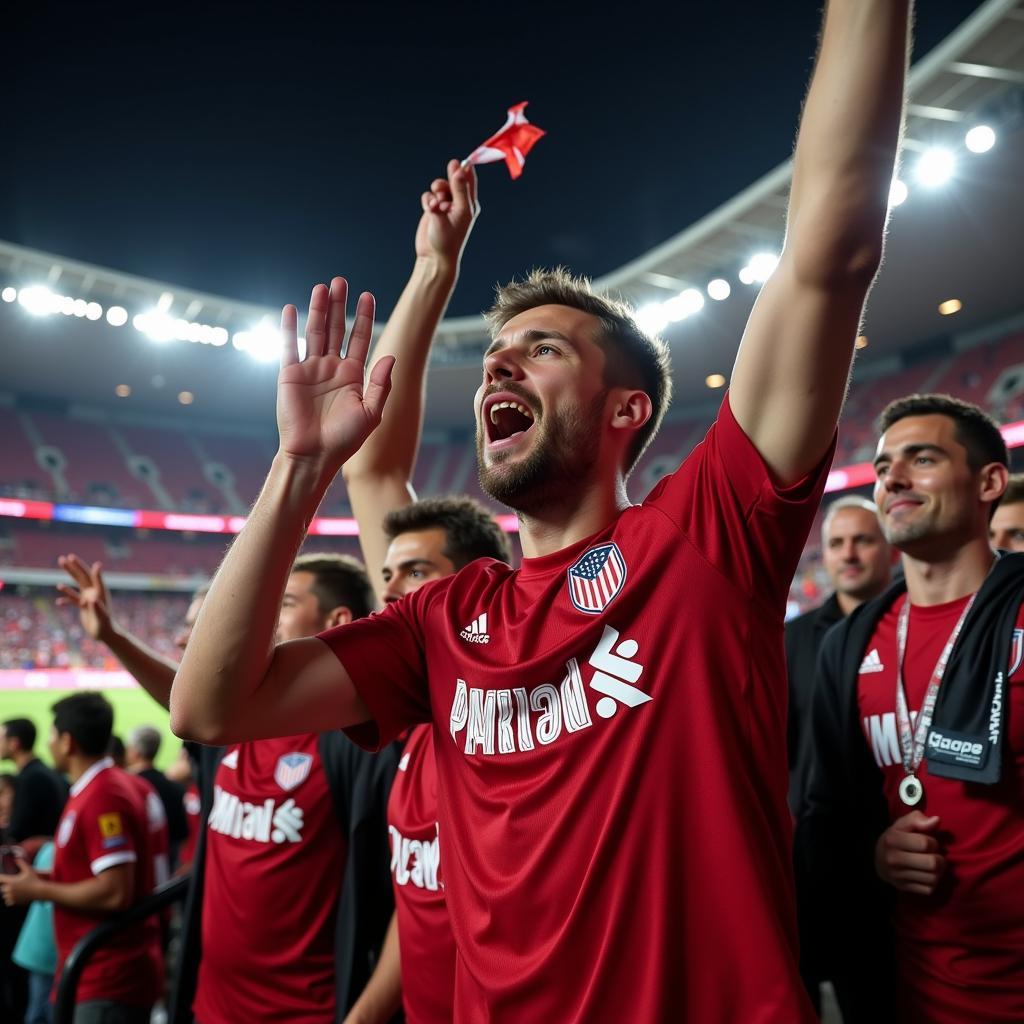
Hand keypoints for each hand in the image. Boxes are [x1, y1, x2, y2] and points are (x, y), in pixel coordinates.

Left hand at [1, 859, 40, 905]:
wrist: (39, 891)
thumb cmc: (34, 880)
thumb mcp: (28, 870)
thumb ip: (21, 863)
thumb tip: (17, 858)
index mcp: (11, 881)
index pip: (0, 878)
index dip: (1, 877)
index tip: (3, 877)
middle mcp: (9, 889)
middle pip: (1, 888)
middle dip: (6, 886)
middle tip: (14, 883)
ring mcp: (10, 896)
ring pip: (4, 895)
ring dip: (8, 893)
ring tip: (16, 890)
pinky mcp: (13, 902)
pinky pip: (7, 901)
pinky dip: (10, 899)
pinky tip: (16, 896)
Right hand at [56, 554, 113, 642]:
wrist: (105, 634)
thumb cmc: (105, 625)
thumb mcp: (101, 616)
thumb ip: (97, 607)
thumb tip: (91, 599)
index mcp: (100, 593)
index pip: (92, 577)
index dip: (85, 568)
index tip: (75, 558)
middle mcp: (94, 593)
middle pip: (82, 577)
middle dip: (73, 567)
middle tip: (63, 558)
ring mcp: (88, 599)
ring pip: (77, 584)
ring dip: (69, 575)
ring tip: (61, 565)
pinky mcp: (83, 606)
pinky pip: (73, 599)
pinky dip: (66, 598)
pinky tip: (59, 601)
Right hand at [277, 278, 393, 467]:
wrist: (314, 455)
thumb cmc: (345, 440)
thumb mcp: (371, 413)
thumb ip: (381, 385)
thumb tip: (390, 356)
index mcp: (354, 376)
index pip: (361, 339)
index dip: (364, 317)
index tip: (368, 296)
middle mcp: (333, 368)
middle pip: (337, 328)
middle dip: (340, 305)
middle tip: (341, 281)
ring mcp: (311, 370)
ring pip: (315, 332)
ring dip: (318, 309)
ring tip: (322, 287)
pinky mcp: (290, 374)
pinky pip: (289, 346)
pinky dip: (290, 327)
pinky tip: (292, 308)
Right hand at [414, 159, 478, 272]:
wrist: (433, 256)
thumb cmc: (449, 239)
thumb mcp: (458, 212)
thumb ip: (459, 190)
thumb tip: (461, 169)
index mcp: (469, 204)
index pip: (469, 179)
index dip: (463, 168)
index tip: (455, 162)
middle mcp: (458, 203)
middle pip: (452, 179)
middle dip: (445, 181)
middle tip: (440, 187)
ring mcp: (444, 206)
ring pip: (439, 187)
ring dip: (435, 192)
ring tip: (435, 205)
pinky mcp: (432, 210)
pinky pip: (429, 196)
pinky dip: (428, 200)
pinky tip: (429, 209)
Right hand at [874, 811, 945, 894]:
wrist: (879, 861)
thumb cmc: (896, 839)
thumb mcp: (901, 825)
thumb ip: (918, 819)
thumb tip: (936, 820)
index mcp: (892, 840)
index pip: (925, 843)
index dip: (933, 842)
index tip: (928, 842)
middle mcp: (893, 859)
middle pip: (932, 863)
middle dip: (939, 858)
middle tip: (933, 855)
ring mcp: (898, 876)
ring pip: (933, 878)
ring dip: (937, 872)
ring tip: (931, 865)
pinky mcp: (904, 888)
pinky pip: (929, 889)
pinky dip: (931, 882)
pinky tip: (925, 875)